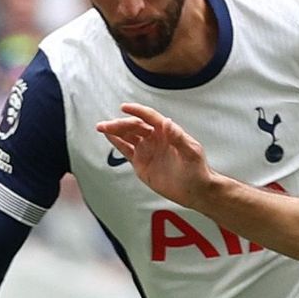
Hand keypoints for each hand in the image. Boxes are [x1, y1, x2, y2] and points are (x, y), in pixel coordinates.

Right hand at [96, 103, 213, 205]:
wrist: (195, 190)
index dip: (137, 111)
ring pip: (128, 136)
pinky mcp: (141, 162)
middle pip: (134, 126)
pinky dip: (116, 143)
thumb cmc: (197, 170)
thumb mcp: (191, 153)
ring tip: (101, 127)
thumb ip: (179, 138)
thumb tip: (167, 122)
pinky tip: (108, 136)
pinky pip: (126, 150)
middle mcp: (155, 137)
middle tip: (105, 125)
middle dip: (119, 124)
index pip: (149, 117)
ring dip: (114, 131)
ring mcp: (147, 149)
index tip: (124, 107)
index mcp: (166, 131)